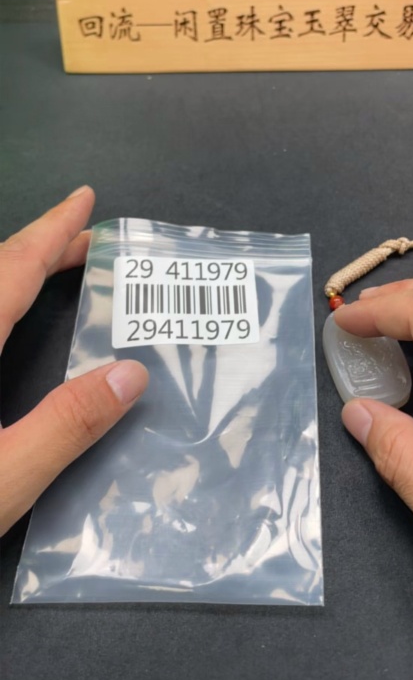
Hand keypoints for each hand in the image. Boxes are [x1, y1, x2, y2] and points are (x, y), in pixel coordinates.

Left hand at [0, 187, 148, 535]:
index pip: (11, 271)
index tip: (85, 199)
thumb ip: (65, 426)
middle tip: (88, 242)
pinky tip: (4, 321)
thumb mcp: (1, 480)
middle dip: (39, 247)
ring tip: (54, 270)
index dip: (52, 232)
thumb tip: (132, 374)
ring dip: (11, 272)